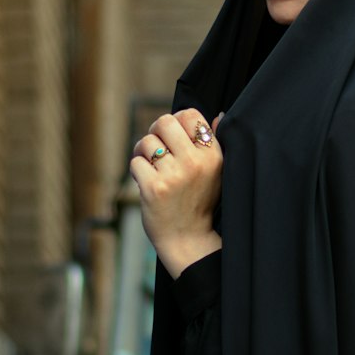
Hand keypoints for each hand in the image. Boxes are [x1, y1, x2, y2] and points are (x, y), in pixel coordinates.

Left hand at [129, 109, 223, 277]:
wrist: (188, 239)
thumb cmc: (199, 203)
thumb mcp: (217, 173)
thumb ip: (215, 143)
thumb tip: (218, 115)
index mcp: (213, 155)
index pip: (190, 114)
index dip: (177, 121)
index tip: (174, 138)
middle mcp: (195, 163)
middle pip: (164, 121)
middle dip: (155, 132)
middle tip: (157, 148)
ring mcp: (174, 176)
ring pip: (146, 142)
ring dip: (144, 153)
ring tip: (152, 167)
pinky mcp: (153, 188)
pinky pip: (136, 162)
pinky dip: (137, 171)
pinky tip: (146, 182)